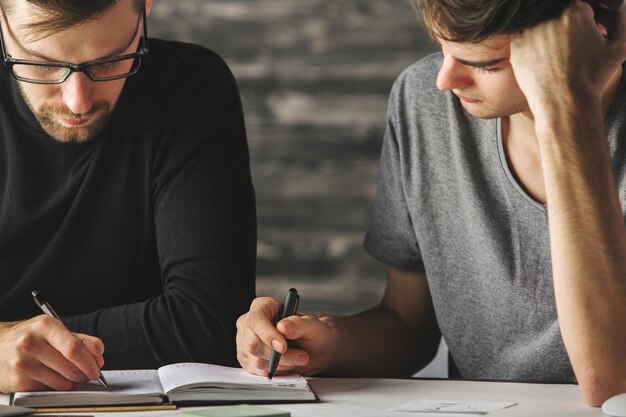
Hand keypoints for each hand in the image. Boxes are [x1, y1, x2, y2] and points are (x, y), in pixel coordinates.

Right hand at [0, 316, 104, 392]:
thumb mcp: (54, 330)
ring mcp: (23, 363)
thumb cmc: (30, 338)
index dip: (89, 361)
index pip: (74, 347)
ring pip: (61, 381)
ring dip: (73, 382)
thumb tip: (98, 353)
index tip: (97, 367)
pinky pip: (48, 389)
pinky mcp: (18, 381)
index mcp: (45, 326)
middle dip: (85, 374)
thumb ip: (81, 339)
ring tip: (71, 376)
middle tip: (89, 374)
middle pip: (70, 366)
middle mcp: (31, 343)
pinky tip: (53, 378)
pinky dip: (57, 387)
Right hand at [236, 297, 334, 375]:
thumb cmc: (309, 331)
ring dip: (281, 364)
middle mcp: (249, 324)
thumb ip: (298, 323)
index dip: (267, 334)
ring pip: (257, 360)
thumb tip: (283, 327)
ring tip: (298, 358)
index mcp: (262, 307)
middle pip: (253, 344)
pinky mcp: (248, 361)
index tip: (283, 346)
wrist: (312, 347)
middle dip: (279, 355)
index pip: (255, 320)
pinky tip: (288, 363)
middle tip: (301, 356)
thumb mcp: (310, 323)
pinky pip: (259, 371)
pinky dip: (277, 370)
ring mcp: (246, 343)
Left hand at [510, 1, 625, 114]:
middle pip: (559, 18)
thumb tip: (606, 11)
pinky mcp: (516, 47)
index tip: (583, 41)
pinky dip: (534, 50)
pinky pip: (526, 42)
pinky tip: (544, 64)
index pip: (580, 9)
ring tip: (557, 60)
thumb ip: (617, 20)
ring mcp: (529, 32)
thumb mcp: (619, 47)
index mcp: (575, 11)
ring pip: (542, 29)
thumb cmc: (592, 77)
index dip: (584, 26)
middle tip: (570, 53)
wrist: (563, 103)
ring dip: (548, 39)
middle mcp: (549, 17)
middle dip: (566, 32)